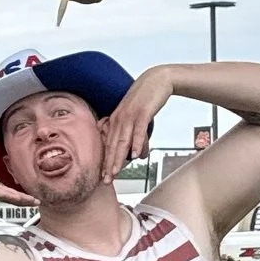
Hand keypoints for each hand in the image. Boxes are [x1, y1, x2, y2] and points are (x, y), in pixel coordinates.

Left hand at [96, 66, 176, 182]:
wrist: (157, 79)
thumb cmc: (146, 100)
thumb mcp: (138, 120)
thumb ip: (137, 138)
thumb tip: (139, 156)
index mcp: (115, 120)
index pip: (108, 145)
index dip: (105, 162)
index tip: (102, 177)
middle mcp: (119, 118)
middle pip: (112, 145)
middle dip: (108, 165)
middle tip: (105, 181)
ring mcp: (130, 115)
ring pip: (122, 140)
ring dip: (118, 158)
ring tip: (115, 172)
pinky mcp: (142, 112)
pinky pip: (138, 130)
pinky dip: (136, 143)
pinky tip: (135, 155)